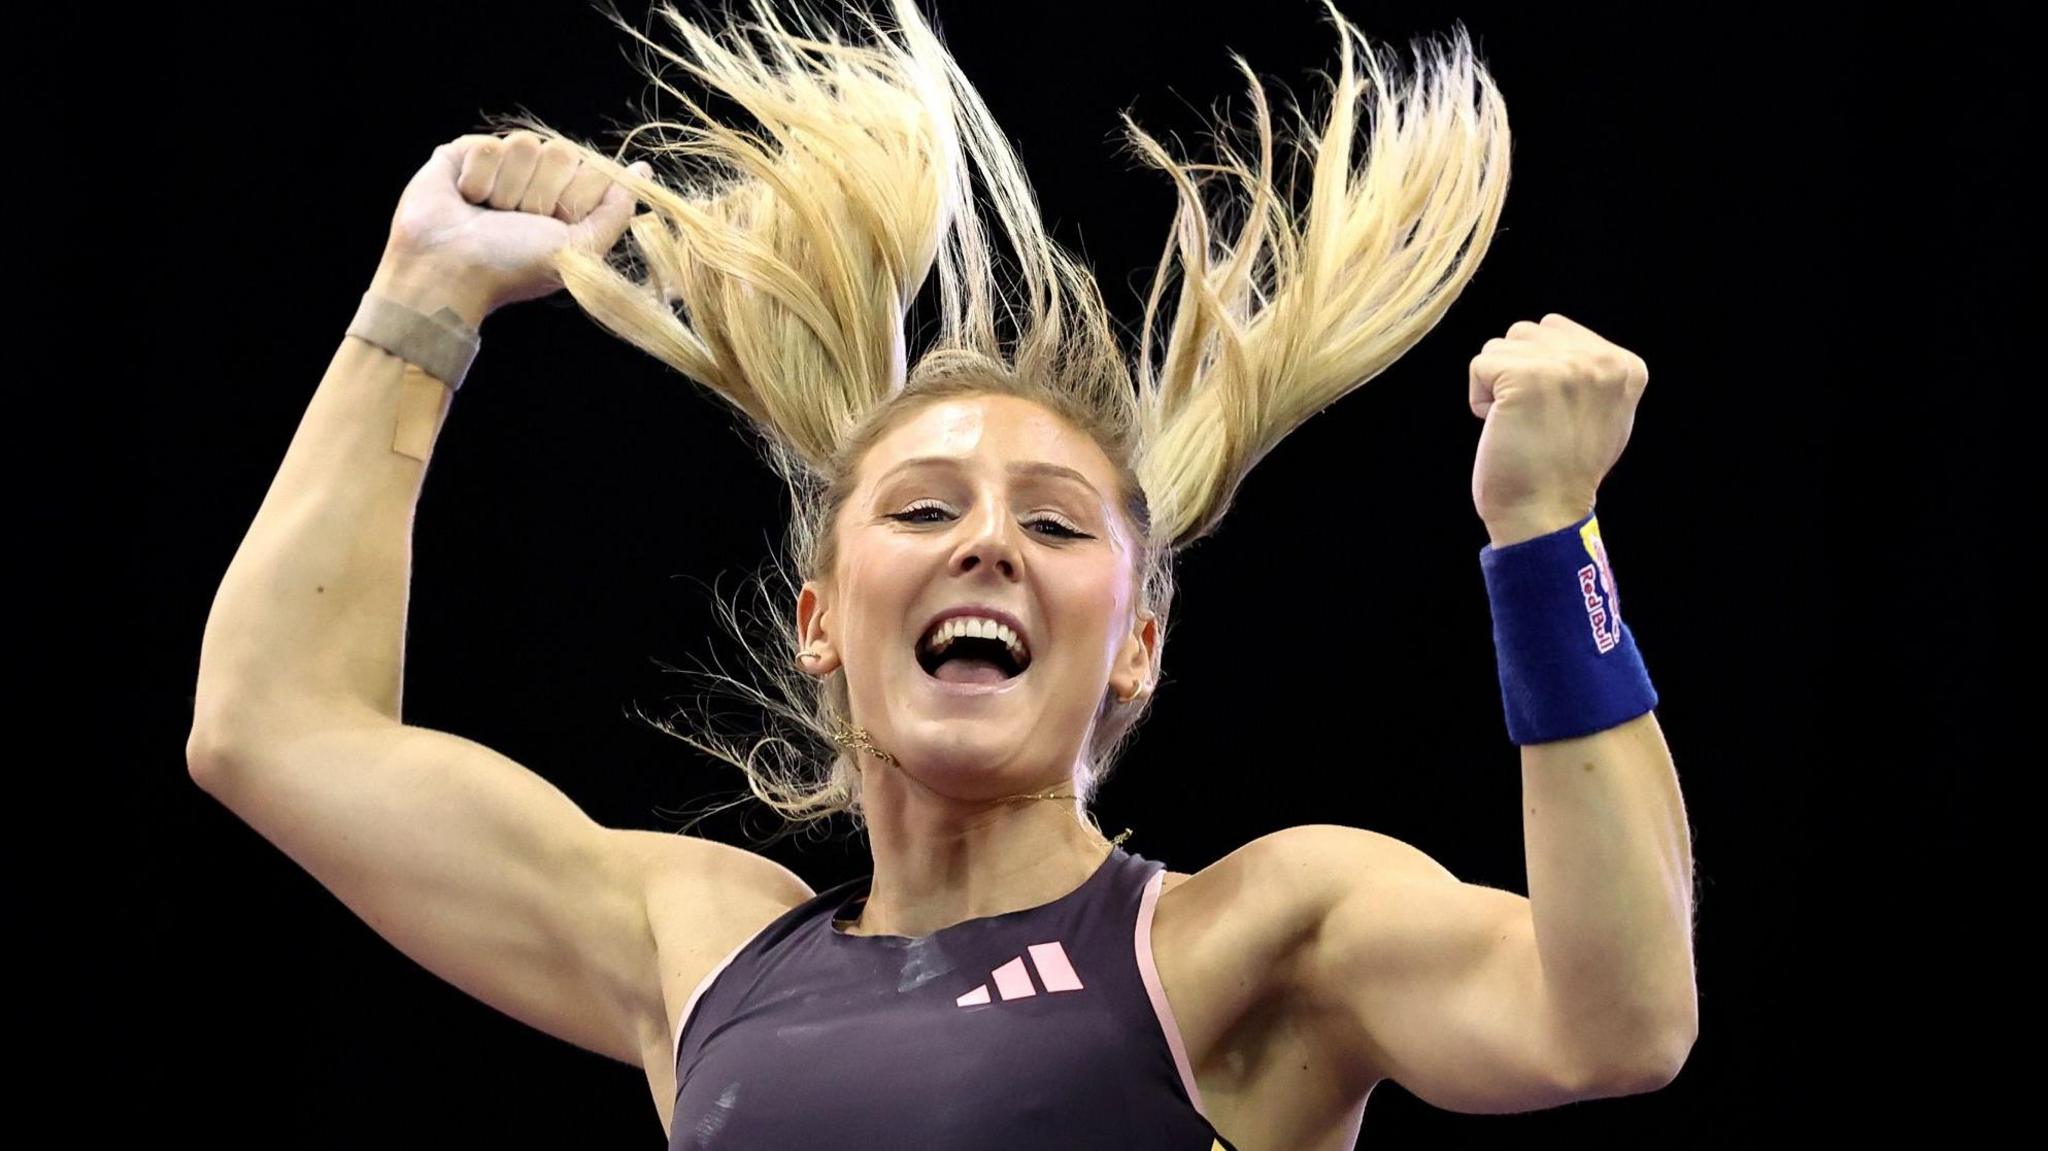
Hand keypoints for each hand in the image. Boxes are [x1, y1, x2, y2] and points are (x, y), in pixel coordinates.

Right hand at [381, 130, 652, 316]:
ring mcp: (500, 165)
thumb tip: (643, 172)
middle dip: (539, 192)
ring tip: (488, 213)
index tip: (551, 225)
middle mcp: (535, 180)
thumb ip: (617, 211)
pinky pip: (489, 144)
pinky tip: (466, 199)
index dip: (574, 198)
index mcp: (566, 200)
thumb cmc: (513, 267)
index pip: (591, 168)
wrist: (450, 271)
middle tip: (515, 220)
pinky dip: (478, 177)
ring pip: (524, 144)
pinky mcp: (464, 154)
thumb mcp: (580, 247)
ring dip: (507, 188)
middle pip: (560, 152)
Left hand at [1468, 313, 1648, 542]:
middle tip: (1532, 418)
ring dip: (1497, 383)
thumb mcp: (1604, 413)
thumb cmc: (1565, 470)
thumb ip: (1591, 373)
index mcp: (1627, 366)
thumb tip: (1558, 342)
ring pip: (1501, 346)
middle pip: (1528, 333)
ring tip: (1518, 421)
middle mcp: (1603, 360)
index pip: (1558, 330)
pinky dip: (1478, 398)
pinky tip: (1500, 426)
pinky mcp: (1526, 377)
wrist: (1546, 514)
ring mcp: (1566, 366)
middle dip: (1517, 370)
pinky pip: (1479, 366)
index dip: (1542, 371)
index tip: (1555, 415)